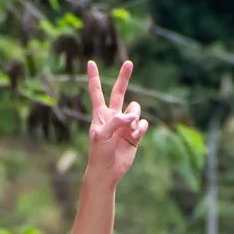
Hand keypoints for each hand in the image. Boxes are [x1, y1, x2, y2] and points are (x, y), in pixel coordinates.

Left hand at [86, 60, 148, 183]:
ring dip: (134, 117)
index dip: (94, 78)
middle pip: (119, 92)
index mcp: (100, 114)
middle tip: (128, 63)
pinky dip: (140, 129)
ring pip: (135, 109)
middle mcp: (113, 116)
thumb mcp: (101, 136)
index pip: (97, 92)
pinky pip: (142, 124)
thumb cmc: (98, 153)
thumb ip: (115, 122)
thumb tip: (132, 116)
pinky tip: (134, 136)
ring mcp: (125, 125)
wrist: (107, 171)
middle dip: (124, 77)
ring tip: (129, 129)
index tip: (91, 63)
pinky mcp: (135, 134)